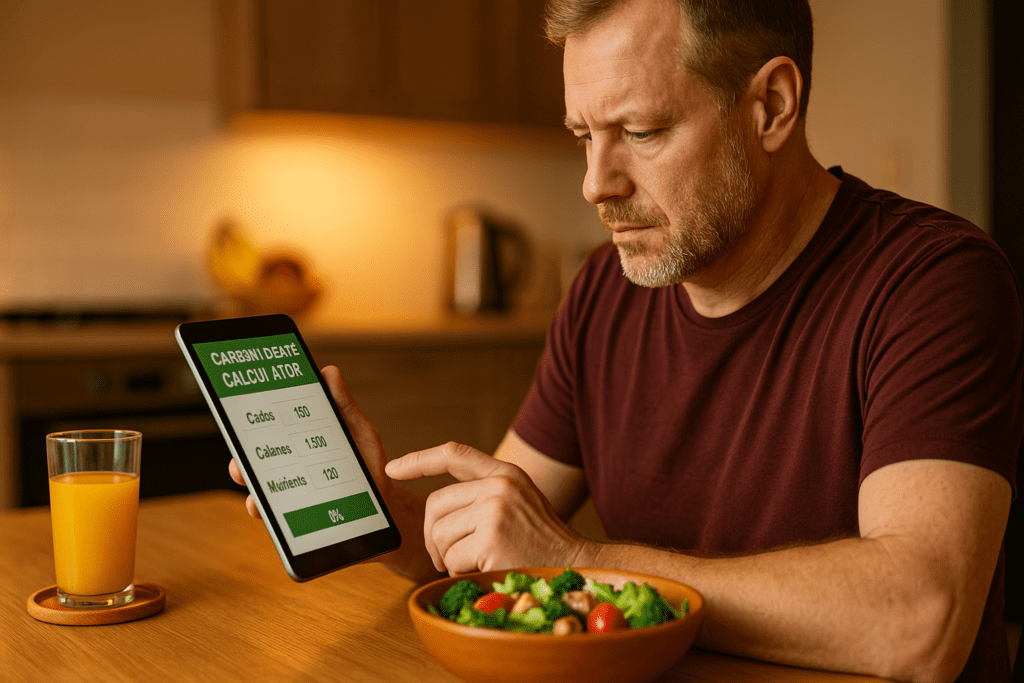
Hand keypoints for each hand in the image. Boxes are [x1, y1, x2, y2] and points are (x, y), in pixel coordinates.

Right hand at [227, 365, 393, 519]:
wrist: (385, 507)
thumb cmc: (370, 466)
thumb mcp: (359, 433)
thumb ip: (344, 406)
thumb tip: (328, 373)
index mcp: (302, 442)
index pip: (273, 429)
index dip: (253, 419)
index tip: (241, 408)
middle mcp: (291, 467)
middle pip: (256, 458)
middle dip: (242, 452)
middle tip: (239, 449)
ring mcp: (291, 493)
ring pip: (258, 486)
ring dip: (247, 480)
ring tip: (245, 476)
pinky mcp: (295, 518)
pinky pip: (272, 515)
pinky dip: (261, 510)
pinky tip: (259, 506)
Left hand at [385, 442, 590, 574]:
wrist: (576, 566)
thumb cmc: (541, 544)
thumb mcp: (518, 503)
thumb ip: (484, 494)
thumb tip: (436, 510)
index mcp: (505, 473)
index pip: (454, 455)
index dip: (419, 460)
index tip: (393, 469)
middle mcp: (500, 485)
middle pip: (435, 505)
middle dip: (434, 536)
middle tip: (448, 557)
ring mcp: (496, 510)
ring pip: (439, 535)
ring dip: (449, 558)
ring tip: (477, 563)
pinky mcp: (492, 539)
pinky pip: (451, 559)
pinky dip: (461, 572)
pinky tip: (485, 571)